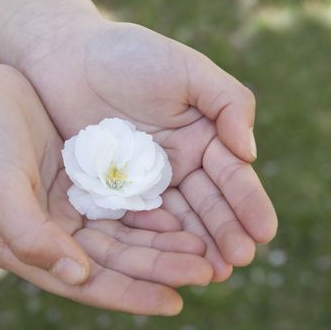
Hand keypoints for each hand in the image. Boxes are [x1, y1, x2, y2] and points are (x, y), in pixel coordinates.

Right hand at [0, 60, 211, 314]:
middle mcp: (50, 232)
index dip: (130, 293)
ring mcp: (66, 204)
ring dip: (160, 242)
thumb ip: (32, 236)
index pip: (86, 281)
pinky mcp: (79, 177)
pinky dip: (148, 209)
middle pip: (113, 259)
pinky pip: (121, 200)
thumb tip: (77, 277)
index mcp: (26, 246)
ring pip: (123, 232)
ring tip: (201, 246)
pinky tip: (178, 213)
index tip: (174, 301)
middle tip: (205, 271)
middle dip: (158, 267)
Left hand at [17, 18, 277, 281]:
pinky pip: (135, 219)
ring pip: (175, 219)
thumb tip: (250, 153)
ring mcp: (145, 180)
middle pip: (206, 204)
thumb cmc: (131, 56)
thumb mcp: (188, 70)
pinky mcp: (112, 190)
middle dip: (225, 232)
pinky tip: (167, 259)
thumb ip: (228, 103)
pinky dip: (154, 240)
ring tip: (213, 273)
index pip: (231, 175)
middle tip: (239, 261)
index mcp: (203, 136)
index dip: (248, 203)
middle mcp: (179, 163)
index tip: (264, 233)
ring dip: (194, 246)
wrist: (66, 57)